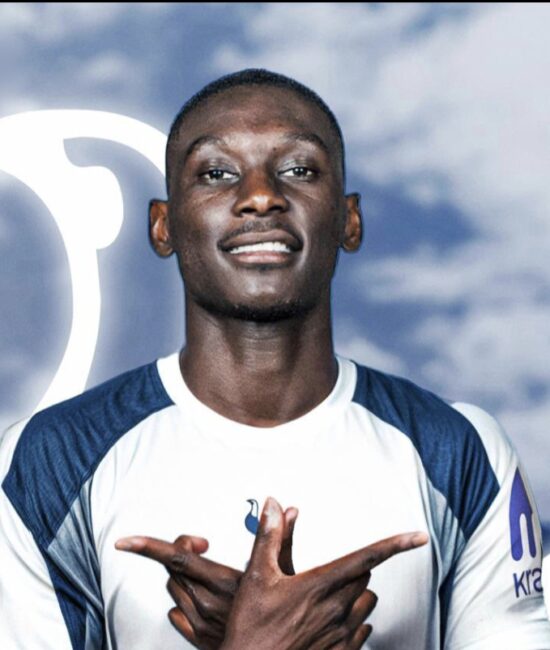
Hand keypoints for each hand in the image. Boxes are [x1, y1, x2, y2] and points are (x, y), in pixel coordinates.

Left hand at [115, 507, 298, 648]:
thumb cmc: (282, 614)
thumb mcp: (285, 572)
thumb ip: (281, 536)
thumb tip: (285, 509)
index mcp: (225, 582)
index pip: (177, 557)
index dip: (147, 547)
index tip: (126, 541)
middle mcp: (207, 603)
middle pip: (174, 570)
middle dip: (182, 554)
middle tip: (200, 547)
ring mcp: (201, 623)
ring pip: (175, 590)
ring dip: (184, 577)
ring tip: (206, 573)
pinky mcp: (200, 639)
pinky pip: (177, 615)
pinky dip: (183, 603)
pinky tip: (200, 597)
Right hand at [220, 497, 428, 649]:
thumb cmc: (251, 627)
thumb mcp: (256, 575)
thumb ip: (270, 535)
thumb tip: (274, 505)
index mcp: (319, 585)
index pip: (367, 557)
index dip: (396, 544)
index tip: (419, 537)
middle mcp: (337, 610)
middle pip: (365, 577)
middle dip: (351, 570)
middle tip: (324, 574)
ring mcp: (342, 635)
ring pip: (367, 604)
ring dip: (354, 596)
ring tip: (323, 600)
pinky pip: (364, 632)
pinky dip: (353, 623)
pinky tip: (328, 624)